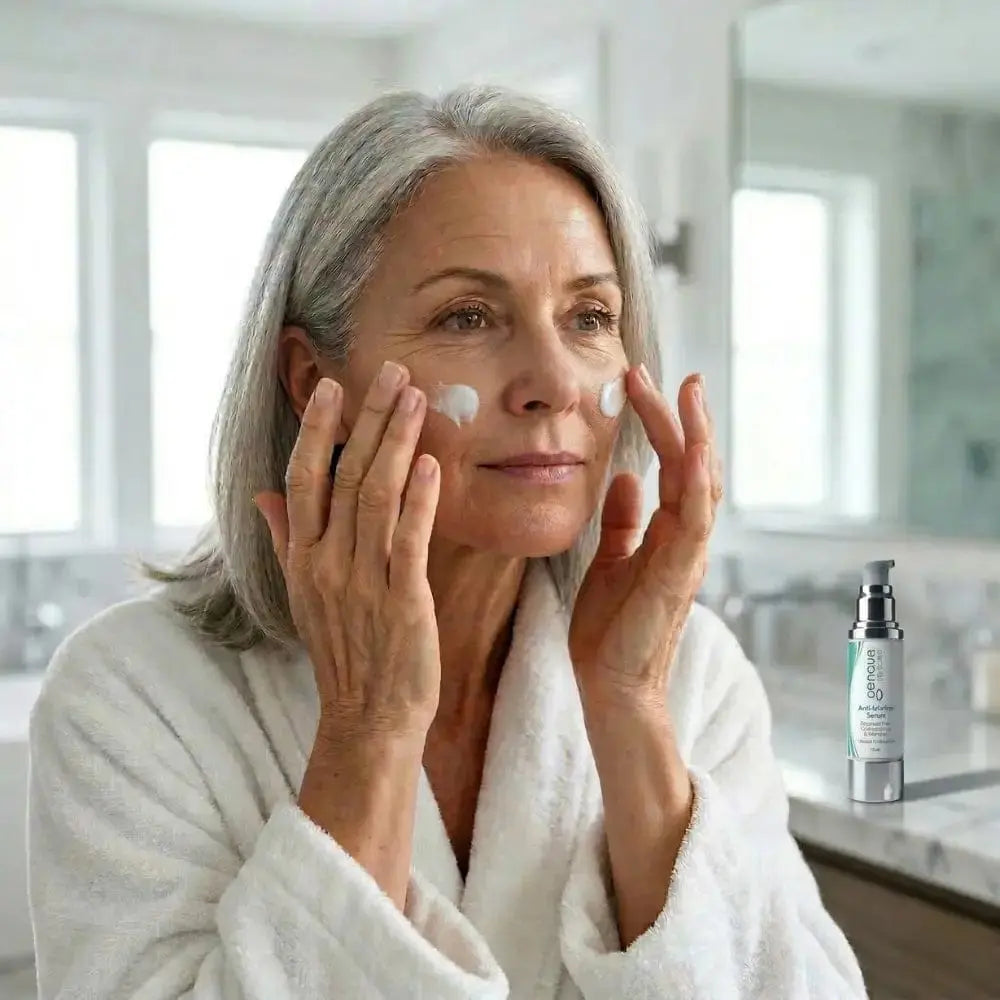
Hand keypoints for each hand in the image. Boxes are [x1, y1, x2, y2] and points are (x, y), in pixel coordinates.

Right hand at [253, 360, 442, 743]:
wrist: (366, 718)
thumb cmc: (343, 652)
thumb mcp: (303, 594)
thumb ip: (286, 539)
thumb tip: (263, 494)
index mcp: (304, 558)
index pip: (302, 479)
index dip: (317, 430)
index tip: (334, 387)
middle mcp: (327, 564)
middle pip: (345, 475)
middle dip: (369, 420)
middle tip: (393, 372)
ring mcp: (363, 583)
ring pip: (376, 498)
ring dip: (396, 445)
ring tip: (417, 400)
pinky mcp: (401, 603)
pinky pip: (408, 543)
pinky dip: (419, 502)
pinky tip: (431, 465)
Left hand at [569, 365, 721, 707]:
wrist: (609, 684)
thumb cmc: (610, 630)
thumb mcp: (610, 561)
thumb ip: (622, 521)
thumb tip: (625, 478)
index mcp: (667, 534)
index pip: (673, 468)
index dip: (666, 425)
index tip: (648, 385)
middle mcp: (684, 539)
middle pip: (691, 465)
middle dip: (682, 418)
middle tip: (671, 373)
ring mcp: (686, 555)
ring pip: (701, 483)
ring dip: (694, 436)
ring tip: (686, 392)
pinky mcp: (677, 575)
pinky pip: (695, 521)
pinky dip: (697, 483)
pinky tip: (692, 450)